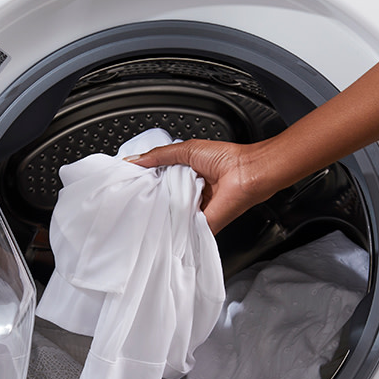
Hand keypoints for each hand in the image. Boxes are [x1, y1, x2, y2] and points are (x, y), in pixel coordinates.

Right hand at [128, 139, 271, 233]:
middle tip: (134, 196)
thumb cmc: (225, 158)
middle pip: (163, 199)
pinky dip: (174, 226)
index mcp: (186, 174)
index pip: (160, 181)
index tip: (129, 182)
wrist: (248, 173)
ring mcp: (195, 209)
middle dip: (150, 197)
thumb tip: (135, 161)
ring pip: (171, 215)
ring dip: (160, 212)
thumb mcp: (186, 150)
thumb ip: (159, 156)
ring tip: (144, 208)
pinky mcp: (201, 223)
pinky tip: (161, 222)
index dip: (146, 181)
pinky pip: (184, 228)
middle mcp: (190, 192)